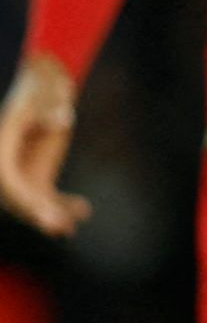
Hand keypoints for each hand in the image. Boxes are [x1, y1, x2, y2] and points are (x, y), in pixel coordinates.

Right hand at [0, 58, 91, 237]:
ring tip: (68, 228)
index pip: (7, 183)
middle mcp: (4, 171)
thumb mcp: (41, 94)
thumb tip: (64, 120)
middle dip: (35, 214)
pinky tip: (82, 211)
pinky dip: (62, 206)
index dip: (22, 200)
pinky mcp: (36, 180)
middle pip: (17, 199)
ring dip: (50, 215)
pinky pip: (47, 198)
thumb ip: (50, 104)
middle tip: (56, 227)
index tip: (37, 211)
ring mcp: (21, 178)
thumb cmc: (35, 94)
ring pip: (32, 203)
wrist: (36, 94)